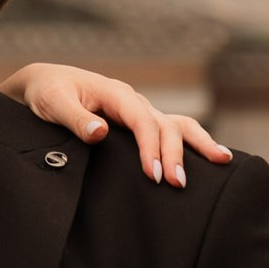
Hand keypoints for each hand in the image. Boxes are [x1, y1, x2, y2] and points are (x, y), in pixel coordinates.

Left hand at [11, 66, 230, 188]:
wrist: (45, 83)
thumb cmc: (47, 92)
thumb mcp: (52, 103)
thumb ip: (74, 118)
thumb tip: (100, 132)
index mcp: (115, 93)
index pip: (142, 120)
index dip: (150, 146)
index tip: (154, 174)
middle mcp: (133, 101)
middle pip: (164, 125)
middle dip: (174, 153)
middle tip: (178, 184)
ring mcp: (139, 111)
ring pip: (176, 125)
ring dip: (196, 144)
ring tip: (223, 160)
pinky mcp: (139, 123)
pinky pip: (170, 131)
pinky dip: (191, 143)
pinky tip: (212, 157)